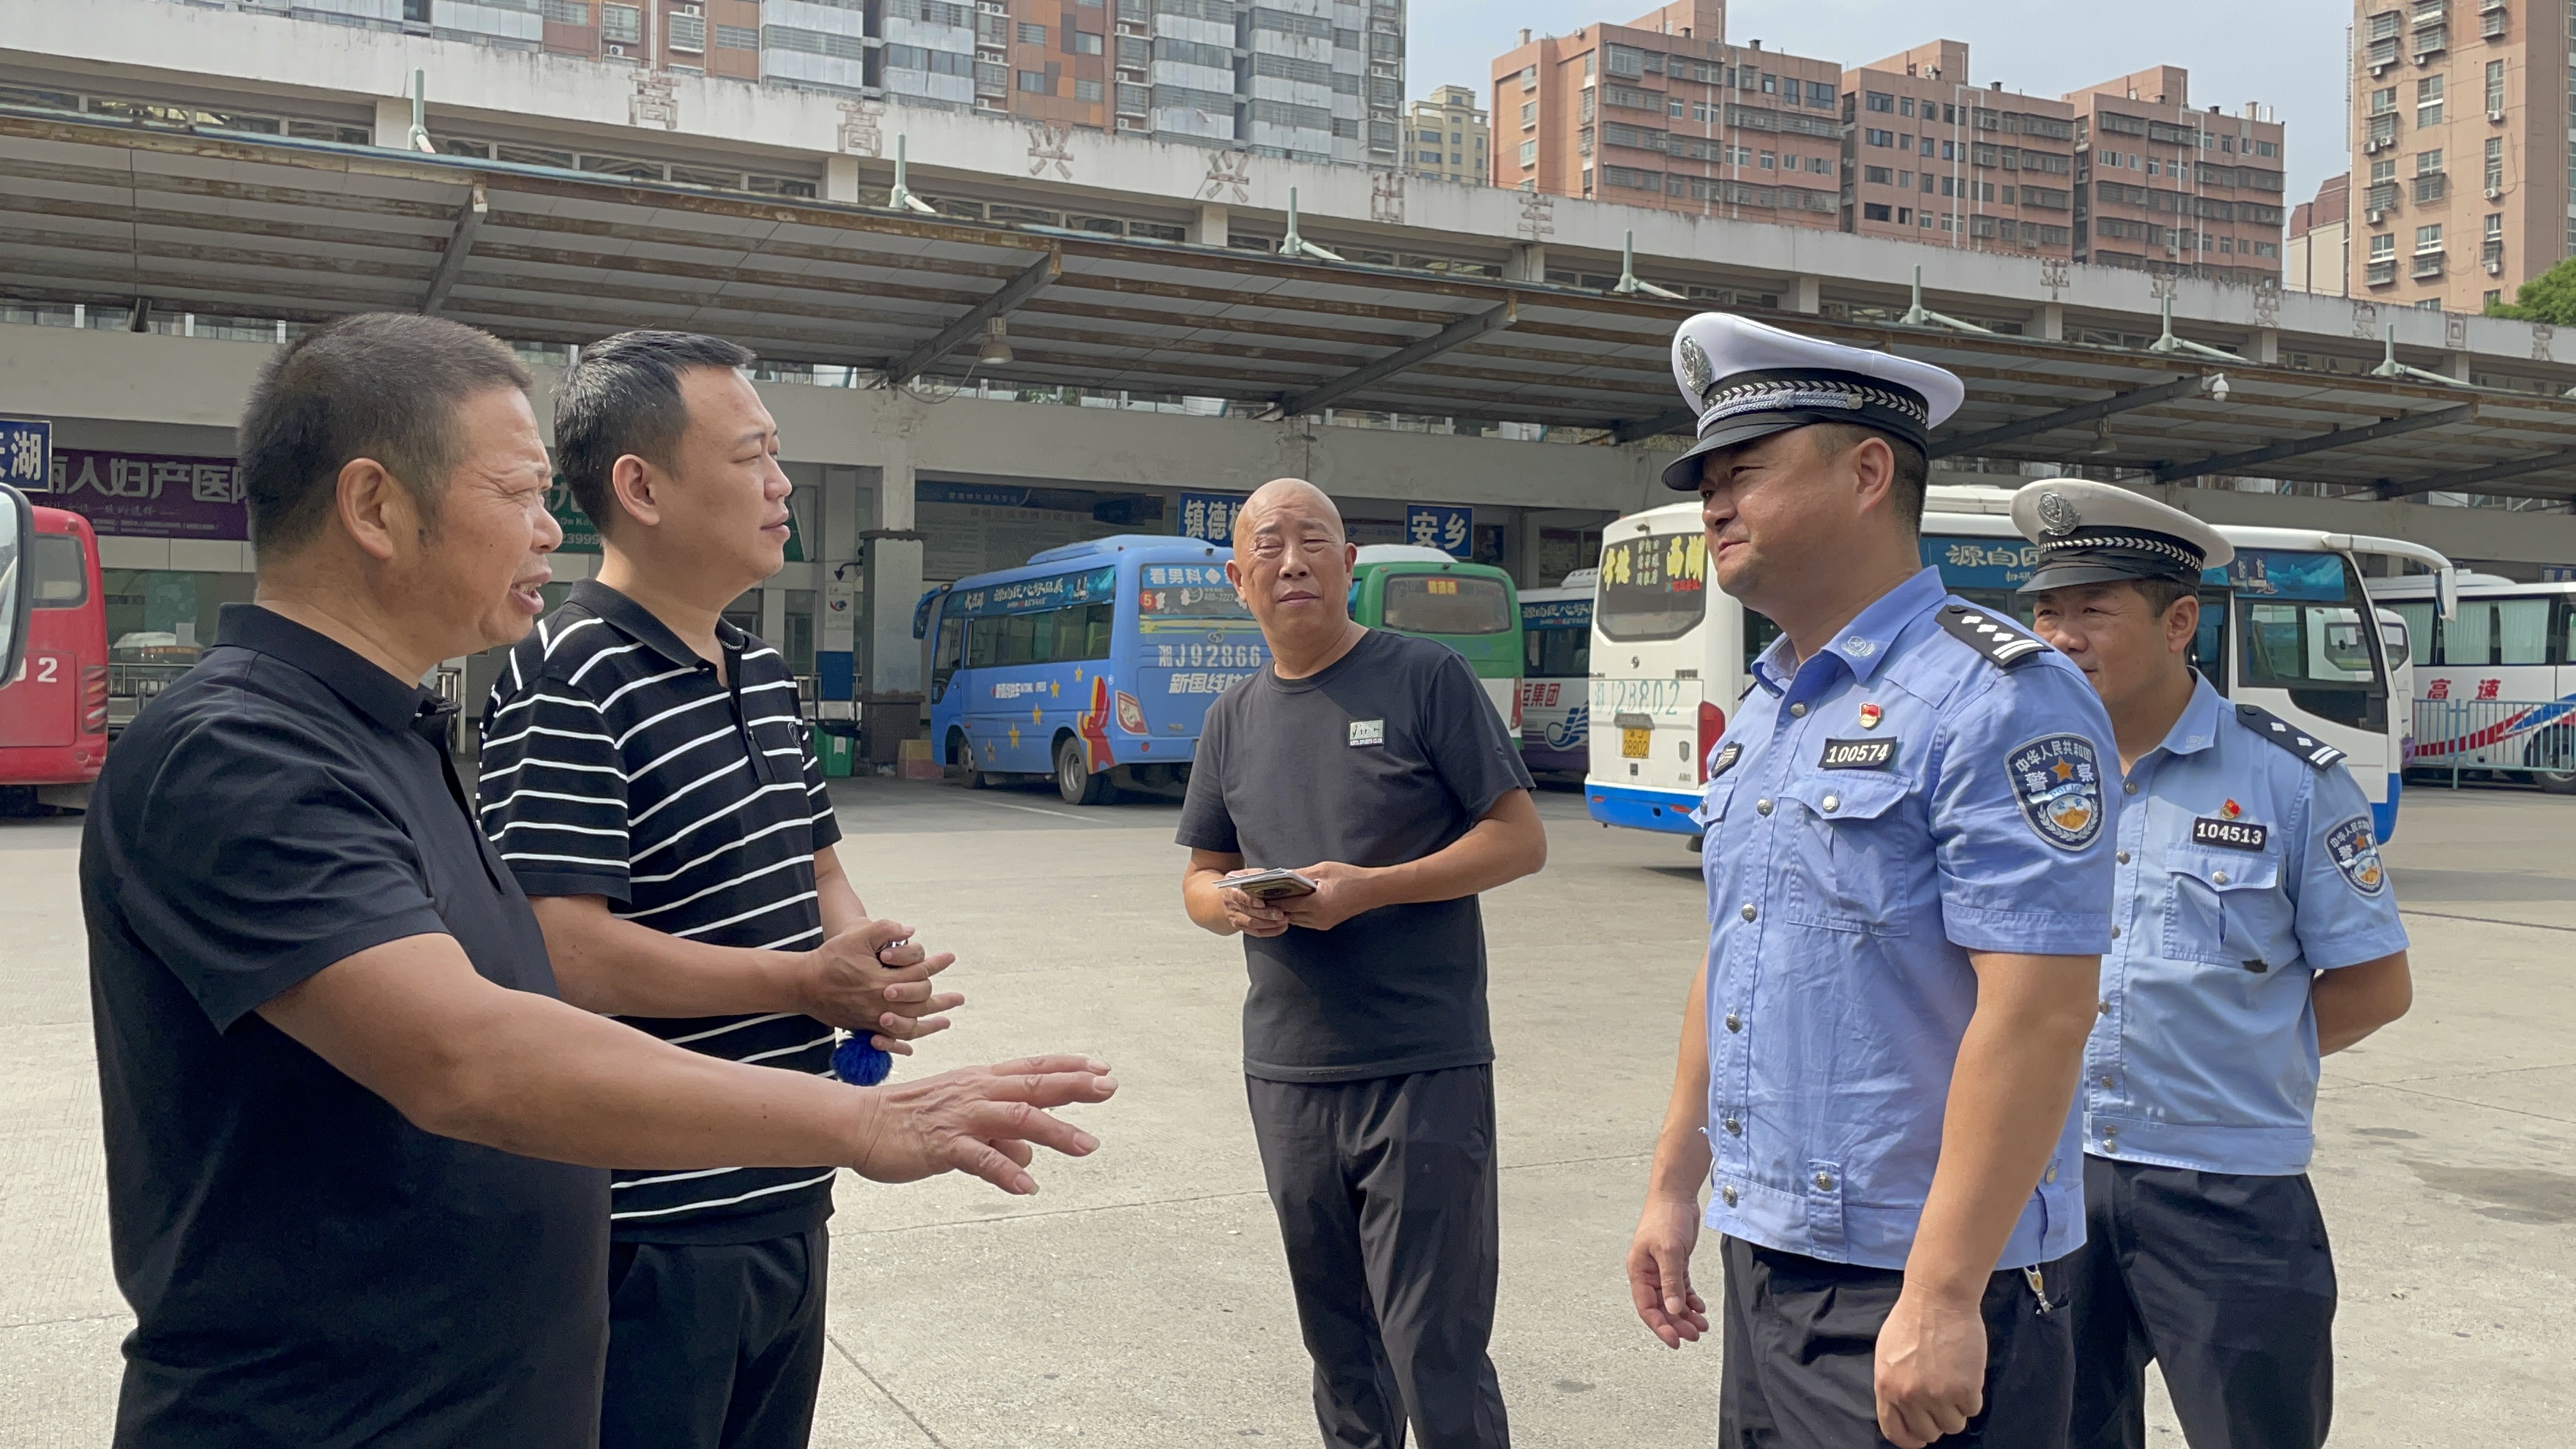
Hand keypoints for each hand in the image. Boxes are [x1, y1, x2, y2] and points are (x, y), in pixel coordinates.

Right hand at [803, 919, 962, 1051]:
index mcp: (884, 982)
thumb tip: (912, 932)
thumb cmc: (831, 958)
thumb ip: (885, 929)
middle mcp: (882, 1005)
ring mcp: (873, 1019)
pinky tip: (913, 1044)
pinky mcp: (864, 1026)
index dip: (936, 964)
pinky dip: (904, 1041)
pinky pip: (890, 1039)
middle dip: (942, 999)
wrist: (804, 984)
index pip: (920, 974)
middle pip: (920, 1004)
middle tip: (959, 998)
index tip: (950, 957)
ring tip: (946, 1021)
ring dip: (930, 1023)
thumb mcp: (857, 935)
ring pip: (909, 1025)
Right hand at [850, 1054, 1117, 1194]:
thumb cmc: (913, 1119)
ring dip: (1056, 1132)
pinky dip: (1006, 1172)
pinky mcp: (943, 1144)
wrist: (862, 1123)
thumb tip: (1031, 1157)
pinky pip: (981, 1158)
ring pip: (1017, 1119)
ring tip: (1088, 1146)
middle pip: (1033, 1085)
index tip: (1101, 1069)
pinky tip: (1027, 1188)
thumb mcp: (962, 1119)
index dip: (1068, 1067)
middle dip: (1074, 1087)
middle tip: (1109, 1089)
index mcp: (981, 1080)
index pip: (1032, 1068)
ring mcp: (962, 1117)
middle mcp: (977, 1092)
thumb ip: (1000, 1134)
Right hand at [1216, 870, 1292, 937]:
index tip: (1262, 903)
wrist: (1225, 898)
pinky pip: (1256, 932)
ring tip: (1284, 920)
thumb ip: (1255, 874)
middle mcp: (1232, 906)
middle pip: (1249, 912)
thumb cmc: (1239, 884)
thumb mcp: (1244, 874)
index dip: (1251, 901)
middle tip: (1280, 914)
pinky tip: (1281, 927)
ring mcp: (1236, 918)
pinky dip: (1270, 931)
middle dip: (1266, 914)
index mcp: (1232, 891)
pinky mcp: (1242, 927)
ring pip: (1253, 924)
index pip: (1240, 897)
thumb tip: (1270, 876)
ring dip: (1270, 924)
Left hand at [1270, 861, 1383, 932]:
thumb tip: (1282, 875)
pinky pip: (1305, 921)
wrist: (1373, 890)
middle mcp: (1318, 918)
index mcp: (1317, 904)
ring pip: (1296, 920)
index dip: (1272, 899)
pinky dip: (1297, 913)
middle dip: (1276, 906)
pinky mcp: (1327, 924)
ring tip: (1277, 898)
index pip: (1286, 905)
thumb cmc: (1350, 877)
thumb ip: (1301, 875)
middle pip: (1288, 915)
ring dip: (1287, 911)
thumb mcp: (1323, 870)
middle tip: (1264, 895)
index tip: (1260, 893)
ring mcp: (1323, 924)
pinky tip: (1294, 903)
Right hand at [1626, 1193, 1709, 1348]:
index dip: (1660, 1326)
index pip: (1647, 1307)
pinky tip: (1699, 1308)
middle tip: (1694, 1335)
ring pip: (1673, 1300)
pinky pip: (1681, 1289)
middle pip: (1661, 1307)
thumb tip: (1674, 1310)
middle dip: (1677, 1323)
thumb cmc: (1665, 1217)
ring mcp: (1661, 1270)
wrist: (1675, 1195)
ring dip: (1686, 1314)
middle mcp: (1648, 1274)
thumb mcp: (1669, 1251)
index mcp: (1639, 1272)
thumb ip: (1671, 1281)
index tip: (1675, 1341)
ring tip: (1701, 1326)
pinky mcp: (1675, 1264)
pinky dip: (1690, 1300)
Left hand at [1874, 1286, 1987, 1447]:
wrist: (1938, 1298)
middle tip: (1942, 1399)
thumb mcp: (1887, 1355)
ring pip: (1954, 1425)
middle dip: (1937, 1420)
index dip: (1911, 1439)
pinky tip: (1965, 1373)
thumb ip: (1894, 1385)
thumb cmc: (1912, 1320)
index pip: (1895, 1432)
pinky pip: (1972, 1410)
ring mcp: (1937, 1395)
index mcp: (1886, 1388)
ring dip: (1956, 1409)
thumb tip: (1904, 1409)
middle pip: (1928, 1433)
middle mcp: (1909, 1396)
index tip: (1920, 1436)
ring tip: (1953, 1381)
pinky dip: (1972, 1396)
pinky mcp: (1964, 1389)